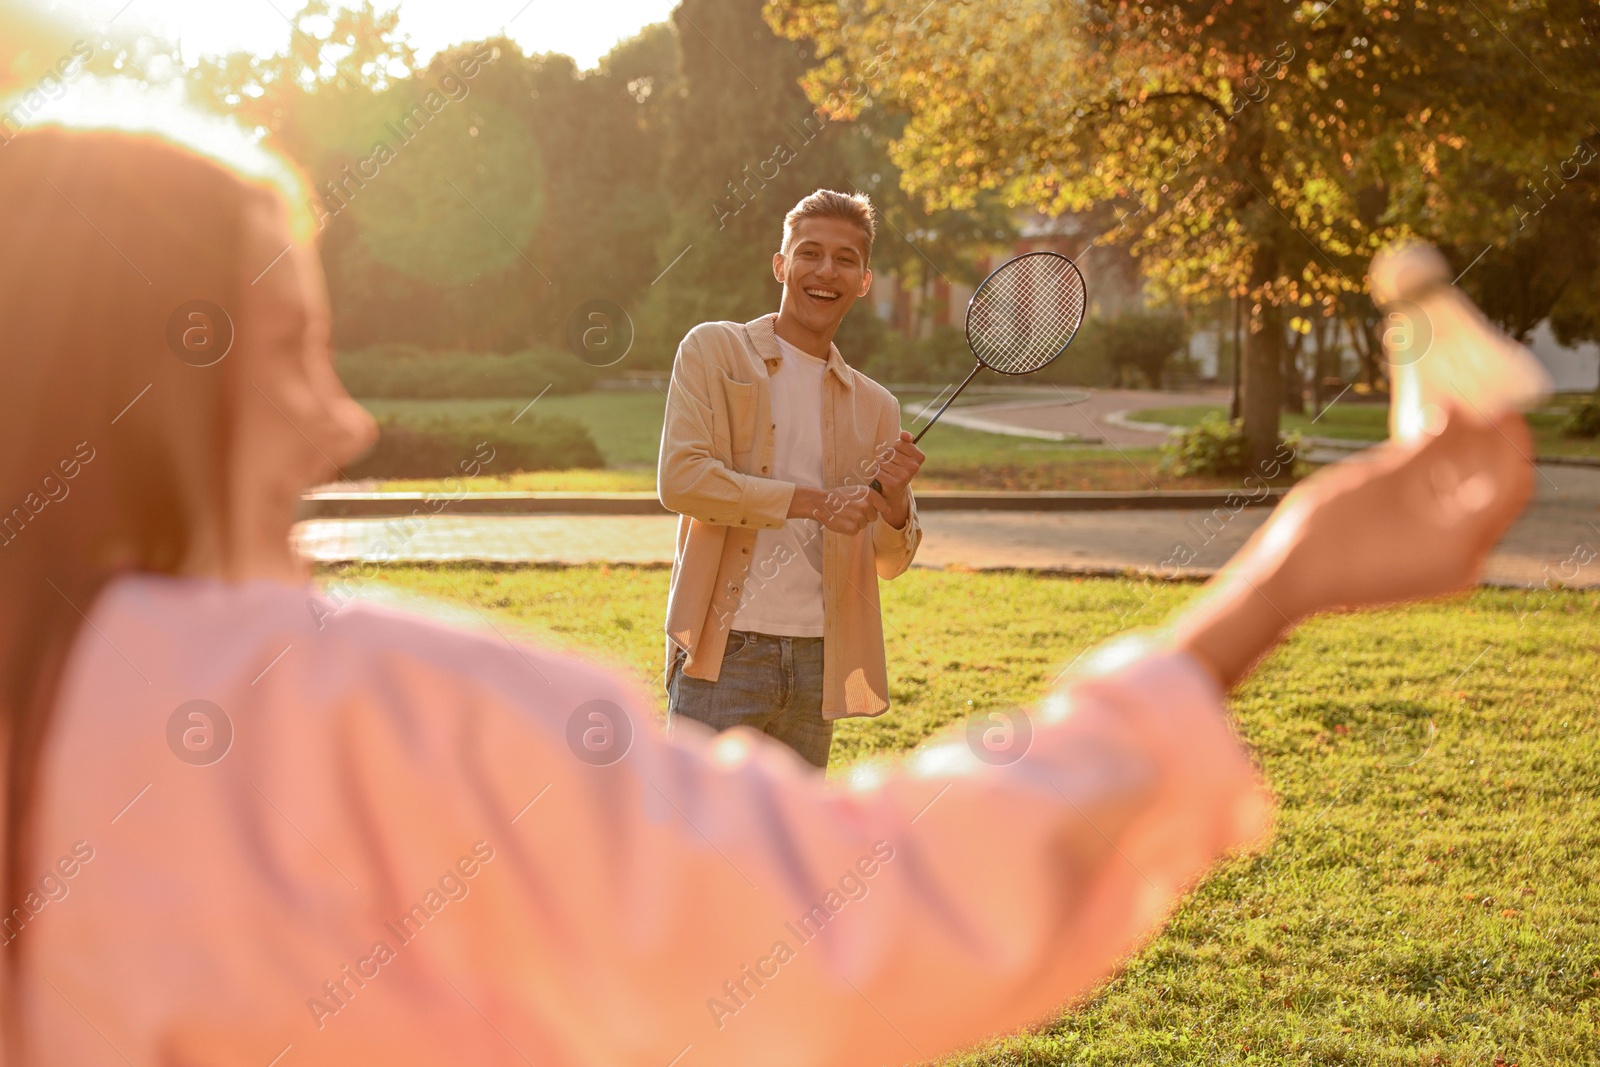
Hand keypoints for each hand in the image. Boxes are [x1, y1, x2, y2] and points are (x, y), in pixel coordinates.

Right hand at [789, 484, 887, 534]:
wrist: (820, 503)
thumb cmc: (839, 497)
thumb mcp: (857, 491)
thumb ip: (873, 498)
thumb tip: (889, 510)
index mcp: (869, 494)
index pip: (883, 506)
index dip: (874, 508)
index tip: (863, 506)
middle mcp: (866, 505)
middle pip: (873, 517)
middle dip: (864, 515)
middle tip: (850, 510)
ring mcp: (859, 517)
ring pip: (864, 525)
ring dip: (856, 522)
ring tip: (844, 514)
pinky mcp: (852, 528)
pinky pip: (856, 531)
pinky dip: (849, 528)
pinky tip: (841, 521)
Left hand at [871, 431, 924, 527]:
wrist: (894, 494)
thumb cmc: (897, 470)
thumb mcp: (904, 455)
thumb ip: (905, 441)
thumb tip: (905, 434)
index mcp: (919, 457)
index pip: (899, 443)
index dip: (894, 449)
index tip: (897, 458)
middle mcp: (914, 467)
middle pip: (890, 452)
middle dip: (886, 458)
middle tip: (890, 468)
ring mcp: (904, 476)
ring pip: (882, 462)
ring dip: (880, 467)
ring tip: (886, 474)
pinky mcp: (894, 483)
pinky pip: (877, 471)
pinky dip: (876, 475)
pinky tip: (882, 480)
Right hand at [1171, 406, 1533, 688]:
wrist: (1284, 583)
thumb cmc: (1322, 531)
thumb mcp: (1378, 479)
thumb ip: (1426, 449)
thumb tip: (1460, 411)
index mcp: (1458, 544)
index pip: (1510, 481)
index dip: (1509, 438)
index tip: (1496, 404)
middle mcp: (1462, 564)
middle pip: (1497, 495)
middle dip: (1488, 449)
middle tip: (1472, 407)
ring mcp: (1445, 571)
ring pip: (1474, 508)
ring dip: (1466, 466)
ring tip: (1446, 425)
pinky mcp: (1426, 570)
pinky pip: (1452, 525)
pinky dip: (1446, 491)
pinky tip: (1426, 460)